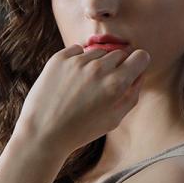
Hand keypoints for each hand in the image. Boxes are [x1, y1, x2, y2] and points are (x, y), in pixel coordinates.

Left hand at [14, 45, 151, 154]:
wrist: (43, 132)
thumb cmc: (81, 130)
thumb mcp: (114, 119)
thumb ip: (132, 94)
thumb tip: (139, 74)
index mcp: (116, 84)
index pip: (140, 56)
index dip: (137, 64)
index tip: (130, 71)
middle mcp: (98, 69)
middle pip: (119, 53)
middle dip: (116, 67)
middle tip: (102, 86)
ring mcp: (77, 62)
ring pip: (98, 52)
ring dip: (96, 63)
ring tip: (84, 85)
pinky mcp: (59, 59)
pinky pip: (78, 50)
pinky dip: (77, 60)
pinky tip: (71, 79)